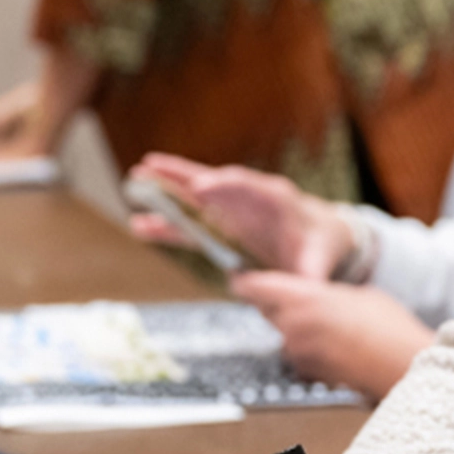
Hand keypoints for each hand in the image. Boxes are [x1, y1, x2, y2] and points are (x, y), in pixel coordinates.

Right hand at [126, 154, 352, 277]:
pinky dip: (166, 224)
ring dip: (165, 190)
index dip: (227, 185)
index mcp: (277, 199)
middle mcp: (247, 198)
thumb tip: (310, 288)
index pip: (251, 186)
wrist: (317, 239)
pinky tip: (139, 224)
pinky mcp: (219, 227)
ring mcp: (230, 211)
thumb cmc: (319, 244)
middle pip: (214, 181)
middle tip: (153, 165)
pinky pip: (189, 224)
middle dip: (184, 174)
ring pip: (193, 198)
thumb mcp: (320, 258)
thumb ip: (312, 273)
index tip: (203, 187)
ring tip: (134, 181)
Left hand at [230, 271, 434, 399]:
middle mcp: (293, 327)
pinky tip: (337, 346)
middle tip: (303, 302)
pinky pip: (298, 355)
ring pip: (284, 335)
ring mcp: (298, 354)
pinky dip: (310, 349)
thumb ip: (325, 294)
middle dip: (277, 305)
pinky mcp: (307, 373)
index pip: (255, 287)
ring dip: (297, 330)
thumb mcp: (357, 294)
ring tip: (331, 326)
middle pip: (267, 311)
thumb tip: (314, 296)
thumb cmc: (389, 326)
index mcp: (303, 298)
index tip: (238, 278)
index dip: (244, 282)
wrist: (405, 366)